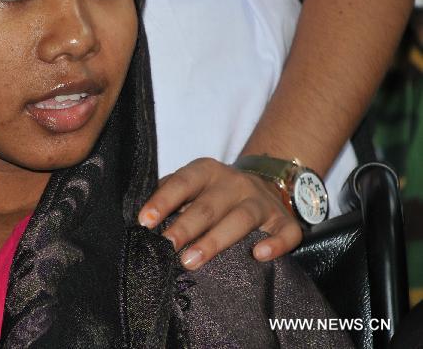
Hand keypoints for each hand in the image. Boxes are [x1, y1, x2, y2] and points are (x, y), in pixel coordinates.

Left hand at [137, 157, 302, 269]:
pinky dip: (275, 244)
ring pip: (240, 219)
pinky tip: (259, 256)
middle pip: (208, 206)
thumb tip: (146, 220)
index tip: (145, 221)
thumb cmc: (216, 191)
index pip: (182, 183)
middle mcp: (235, 183)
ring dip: (214, 241)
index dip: (163, 201)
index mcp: (207, 171)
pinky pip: (285, 232)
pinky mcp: (285, 221)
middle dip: (184, 227)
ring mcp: (262, 201)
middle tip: (166, 247)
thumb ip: (172, 195)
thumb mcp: (193, 183)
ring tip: (191, 261)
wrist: (267, 182)